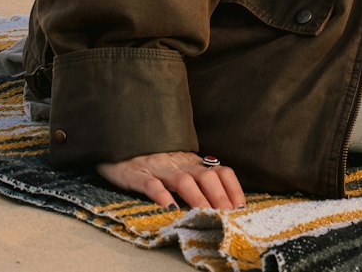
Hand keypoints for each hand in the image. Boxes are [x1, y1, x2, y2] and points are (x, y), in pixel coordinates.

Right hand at [96, 150, 245, 210]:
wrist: (119, 144)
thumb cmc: (153, 162)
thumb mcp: (179, 167)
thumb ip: (198, 180)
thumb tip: (223, 203)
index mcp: (193, 163)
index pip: (221, 171)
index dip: (233, 189)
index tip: (242, 208)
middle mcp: (180, 164)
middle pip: (207, 177)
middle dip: (220, 197)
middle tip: (227, 216)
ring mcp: (159, 168)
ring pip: (183, 181)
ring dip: (197, 199)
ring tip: (205, 215)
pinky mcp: (138, 175)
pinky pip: (152, 185)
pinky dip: (162, 196)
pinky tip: (170, 209)